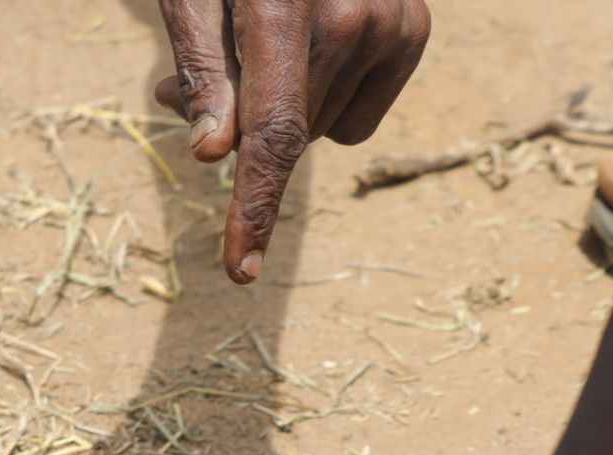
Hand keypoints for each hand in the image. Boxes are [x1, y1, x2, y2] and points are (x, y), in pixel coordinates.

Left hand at [153, 0, 429, 281]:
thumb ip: (202, 69)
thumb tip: (215, 154)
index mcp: (285, 10)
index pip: (273, 135)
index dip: (253, 209)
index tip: (241, 271)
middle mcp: (353, 17)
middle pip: (287, 136)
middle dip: (239, 131)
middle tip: (198, 78)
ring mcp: (393, 22)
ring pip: (322, 131)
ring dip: (285, 110)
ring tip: (264, 46)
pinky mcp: (414, 28)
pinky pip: (358, 116)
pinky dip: (329, 97)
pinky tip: (318, 45)